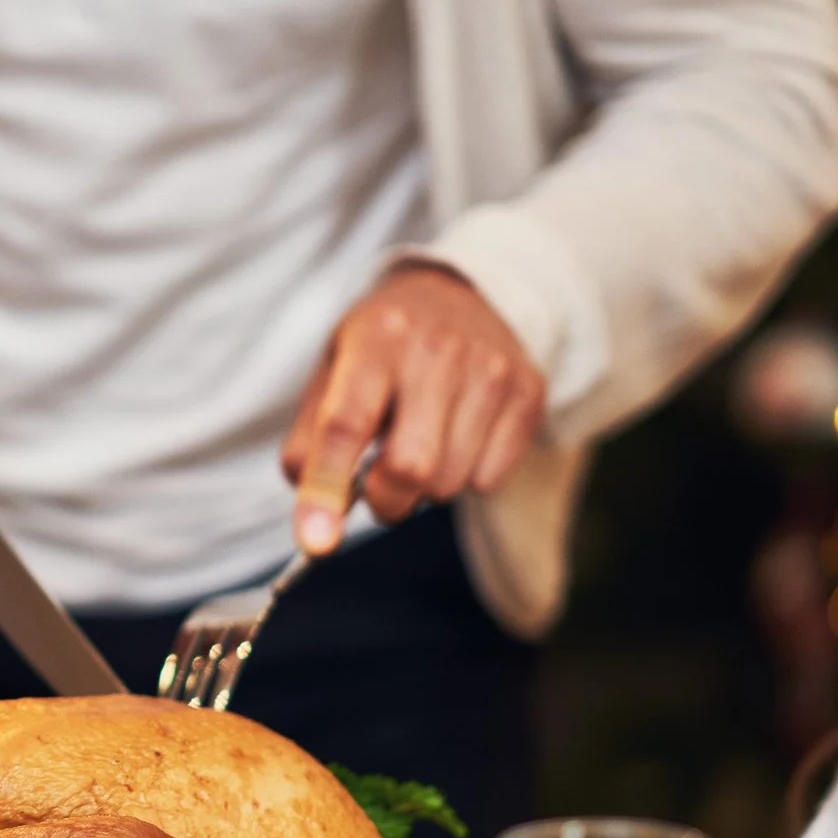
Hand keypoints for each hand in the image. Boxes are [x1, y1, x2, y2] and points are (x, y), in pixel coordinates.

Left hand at [279, 265, 546, 554]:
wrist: (465, 295)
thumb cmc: (384, 348)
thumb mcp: (332, 372)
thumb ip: (309, 444)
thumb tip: (313, 519)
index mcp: (375, 338)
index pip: (345, 426)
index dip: (326, 489)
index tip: (315, 542)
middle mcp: (436, 349)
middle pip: (408, 469)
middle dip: (385, 500)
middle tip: (377, 487)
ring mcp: (490, 370)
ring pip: (449, 483)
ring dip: (425, 489)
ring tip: (421, 447)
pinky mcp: (527, 392)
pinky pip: (490, 479)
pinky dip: (466, 477)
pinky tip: (458, 439)